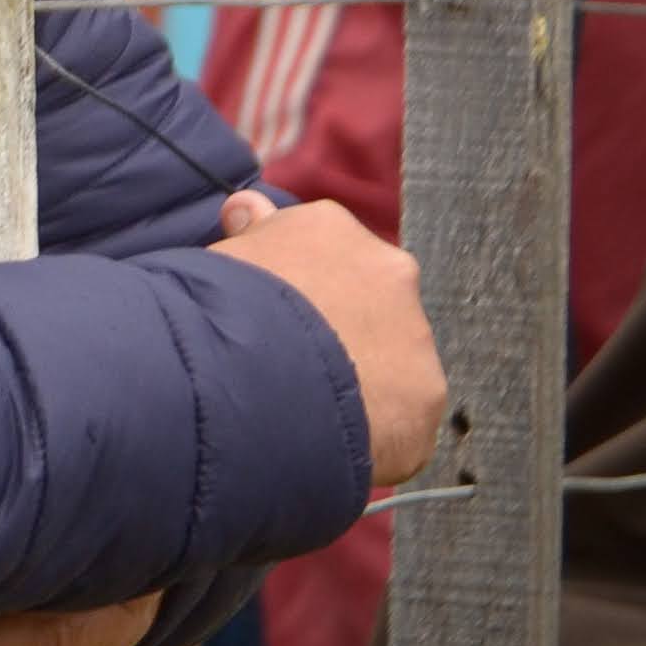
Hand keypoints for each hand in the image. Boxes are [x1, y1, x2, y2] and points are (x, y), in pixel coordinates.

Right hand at [210, 189, 444, 486]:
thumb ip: (248, 235)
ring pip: (387, 360)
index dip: (294, 286)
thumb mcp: (218, 257)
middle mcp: (387, 268)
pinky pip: (400, 416)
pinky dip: (371, 429)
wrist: (252, 373)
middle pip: (364, 303)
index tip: (268, 314)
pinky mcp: (427, 395)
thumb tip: (247, 206)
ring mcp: (414, 332)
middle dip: (336, 330)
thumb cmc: (218, 307)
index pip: (320, 254)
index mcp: (328, 228)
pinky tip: (328, 439)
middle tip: (288, 363)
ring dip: (356, 380)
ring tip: (305, 410)